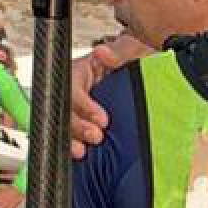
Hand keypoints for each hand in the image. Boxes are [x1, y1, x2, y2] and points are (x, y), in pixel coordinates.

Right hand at [71, 32, 142, 158]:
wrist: (146, 76)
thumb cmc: (136, 63)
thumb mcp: (131, 54)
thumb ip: (117, 54)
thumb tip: (103, 53)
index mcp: (82, 71)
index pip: (72, 87)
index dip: (83, 105)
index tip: (102, 119)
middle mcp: (75, 89)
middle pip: (63, 108)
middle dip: (76, 126)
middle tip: (96, 136)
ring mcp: (76, 108)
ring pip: (61, 123)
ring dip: (70, 138)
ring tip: (82, 151)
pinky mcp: (81, 124)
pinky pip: (69, 135)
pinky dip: (72, 146)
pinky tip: (81, 155)